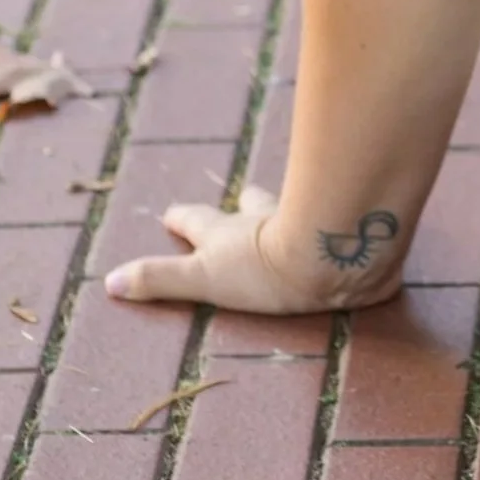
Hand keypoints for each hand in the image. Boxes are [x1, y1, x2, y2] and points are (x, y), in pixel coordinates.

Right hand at [104, 182, 403, 315]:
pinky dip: (354, 226)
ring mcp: (312, 222)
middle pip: (253, 206)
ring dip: (298, 209)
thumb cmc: (265, 269)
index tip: (171, 214)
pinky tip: (369, 231)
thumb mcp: (202, 278)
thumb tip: (109, 283)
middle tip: (245, 197)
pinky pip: (353, 227)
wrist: (335, 256)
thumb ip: (160, 281)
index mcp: (231, 234)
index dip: (183, 218)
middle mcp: (270, 220)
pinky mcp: (353, 236)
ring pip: (301, 209)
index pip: (197, 221)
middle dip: (246, 204)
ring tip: (302, 213)